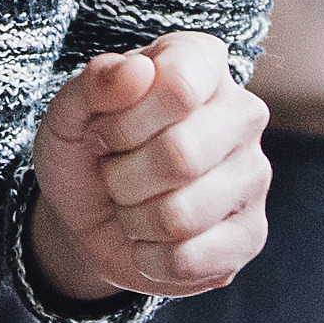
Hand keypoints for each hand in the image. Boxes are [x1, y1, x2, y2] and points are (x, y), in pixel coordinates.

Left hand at [29, 32, 269, 300]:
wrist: (91, 216)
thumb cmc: (89, 151)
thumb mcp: (69, 115)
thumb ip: (94, 84)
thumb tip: (137, 70)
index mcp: (202, 63)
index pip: (177, 87)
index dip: (124, 122)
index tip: (106, 131)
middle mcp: (243, 112)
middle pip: (181, 156)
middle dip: (123, 178)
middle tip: (115, 175)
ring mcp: (254, 175)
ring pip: (182, 215)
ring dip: (134, 221)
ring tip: (133, 205)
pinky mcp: (251, 235)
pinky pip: (190, 260)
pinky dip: (150, 259)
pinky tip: (151, 240)